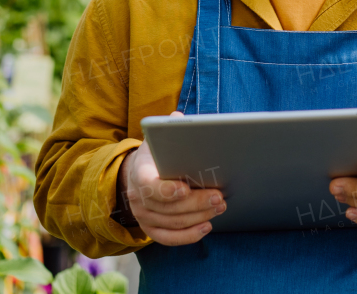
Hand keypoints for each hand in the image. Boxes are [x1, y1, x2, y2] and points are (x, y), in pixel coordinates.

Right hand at [118, 111, 225, 245]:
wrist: (138, 173)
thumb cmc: (155, 155)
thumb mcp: (157, 139)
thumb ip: (168, 130)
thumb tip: (178, 119)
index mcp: (139, 173)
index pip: (148, 185)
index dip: (166, 190)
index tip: (185, 188)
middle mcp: (137, 198)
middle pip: (166, 207)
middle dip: (196, 202)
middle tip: (219, 196)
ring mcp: (143, 216)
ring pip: (172, 222)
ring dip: (198, 216)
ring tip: (220, 206)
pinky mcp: (150, 229)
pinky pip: (169, 238)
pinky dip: (189, 235)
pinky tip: (207, 226)